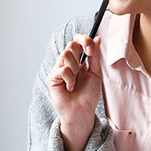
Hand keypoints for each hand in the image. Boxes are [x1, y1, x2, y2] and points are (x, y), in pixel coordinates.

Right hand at [45, 34, 102, 150]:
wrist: (82, 111)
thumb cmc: (88, 95)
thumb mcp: (96, 73)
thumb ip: (95, 56)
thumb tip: (98, 38)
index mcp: (78, 60)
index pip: (77, 41)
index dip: (84, 40)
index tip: (92, 49)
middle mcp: (66, 63)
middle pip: (70, 45)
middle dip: (80, 53)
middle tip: (85, 66)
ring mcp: (58, 69)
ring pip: (65, 55)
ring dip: (75, 69)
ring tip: (76, 82)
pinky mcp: (52, 78)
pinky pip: (62, 70)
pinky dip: (70, 79)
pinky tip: (70, 88)